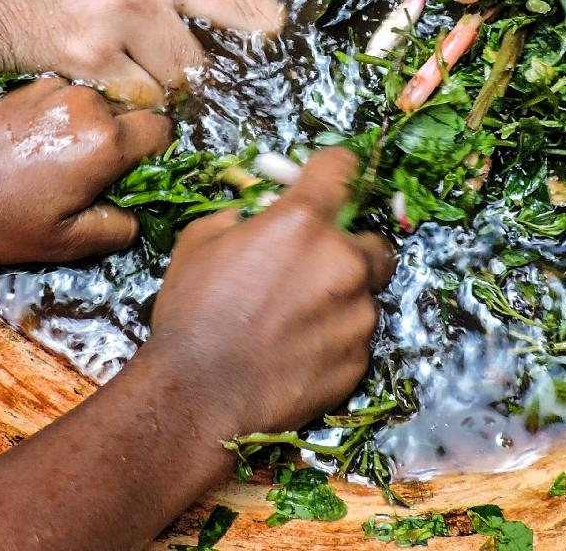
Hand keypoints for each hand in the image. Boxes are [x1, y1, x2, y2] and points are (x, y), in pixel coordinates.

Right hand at [0, 0, 316, 106]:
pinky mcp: (89, 60)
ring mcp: (126, 12)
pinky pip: (138, 102)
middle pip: (248, 9)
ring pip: (192, 69)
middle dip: (258, 35)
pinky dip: (129, 110)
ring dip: (178, 83)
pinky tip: (108, 101)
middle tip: (251, 49)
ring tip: (151, 80)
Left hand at [0, 79, 169, 262]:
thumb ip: (114, 230)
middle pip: (131, 117)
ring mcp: (55, 89)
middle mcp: (88, 104)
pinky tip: (32, 154)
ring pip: (97, 109)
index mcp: (105, 141)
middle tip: (93, 184)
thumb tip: (133, 218)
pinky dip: (62, 125)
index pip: (164, 132)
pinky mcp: (28, 86)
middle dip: (123, 147)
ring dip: (89, 135)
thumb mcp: (60, 243)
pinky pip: (65, 103)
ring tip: (55, 171)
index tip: (138, 181)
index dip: (158, 157)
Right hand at [143, 148, 394, 433]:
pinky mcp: (360, 359)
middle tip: (312, 266)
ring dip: (340, 296)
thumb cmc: (192, 317)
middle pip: (372, 238)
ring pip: (365, 292)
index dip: (334, 170)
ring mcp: (357, 314)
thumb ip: (243, 216)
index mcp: (303, 222)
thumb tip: (260, 214)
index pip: (344, 169)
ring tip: (294, 318)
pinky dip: (335, 337)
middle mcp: (343, 262)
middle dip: (347, 247)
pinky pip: (356, 335)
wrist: (198, 397)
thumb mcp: (200, 241)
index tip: (329, 179)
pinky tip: (297, 349)